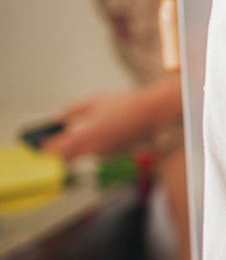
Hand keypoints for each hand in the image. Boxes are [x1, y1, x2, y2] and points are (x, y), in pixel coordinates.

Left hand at [42, 91, 156, 158]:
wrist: (152, 113)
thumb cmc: (125, 104)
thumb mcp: (94, 102)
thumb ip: (73, 111)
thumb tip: (59, 119)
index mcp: (86, 134)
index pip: (58, 150)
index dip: (47, 150)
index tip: (40, 147)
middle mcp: (94, 148)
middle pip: (68, 158)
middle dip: (60, 153)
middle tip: (54, 145)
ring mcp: (106, 154)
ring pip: (84, 154)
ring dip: (80, 147)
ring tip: (86, 132)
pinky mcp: (115, 155)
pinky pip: (99, 152)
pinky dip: (96, 145)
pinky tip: (105, 132)